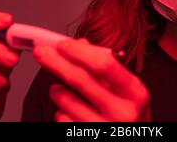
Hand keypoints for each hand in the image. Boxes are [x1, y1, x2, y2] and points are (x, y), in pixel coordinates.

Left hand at [33, 38, 150, 121]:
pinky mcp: (86, 139)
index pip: (104, 65)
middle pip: (80, 79)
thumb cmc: (128, 113)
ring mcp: (103, 129)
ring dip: (56, 89)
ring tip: (58, 88)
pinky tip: (69, 109)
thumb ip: (104, 67)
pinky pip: (63, 118)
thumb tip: (79, 45)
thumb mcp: (127, 90)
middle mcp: (122, 113)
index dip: (79, 52)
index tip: (63, 44)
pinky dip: (61, 110)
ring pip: (66, 100)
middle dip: (56, 62)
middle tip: (41, 52)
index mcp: (135, 93)